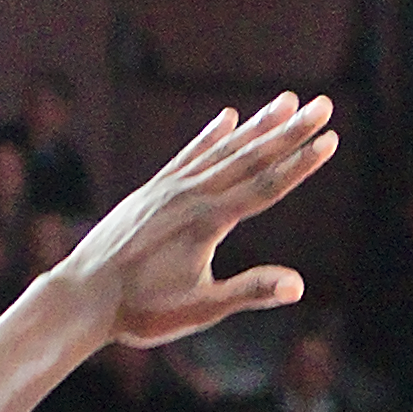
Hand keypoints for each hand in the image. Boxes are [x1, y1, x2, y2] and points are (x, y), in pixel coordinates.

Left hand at [49, 94, 336, 348]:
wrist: (81, 296)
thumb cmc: (142, 310)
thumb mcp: (201, 308)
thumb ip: (251, 291)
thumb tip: (298, 285)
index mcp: (209, 222)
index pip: (267, 186)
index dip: (302, 163)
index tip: (330, 138)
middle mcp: (192, 195)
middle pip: (252, 157)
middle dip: (292, 131)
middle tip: (323, 105)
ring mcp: (170, 189)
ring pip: (224, 150)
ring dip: (259, 125)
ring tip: (287, 100)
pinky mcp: (152, 191)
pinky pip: (189, 155)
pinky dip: (210, 135)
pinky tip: (227, 117)